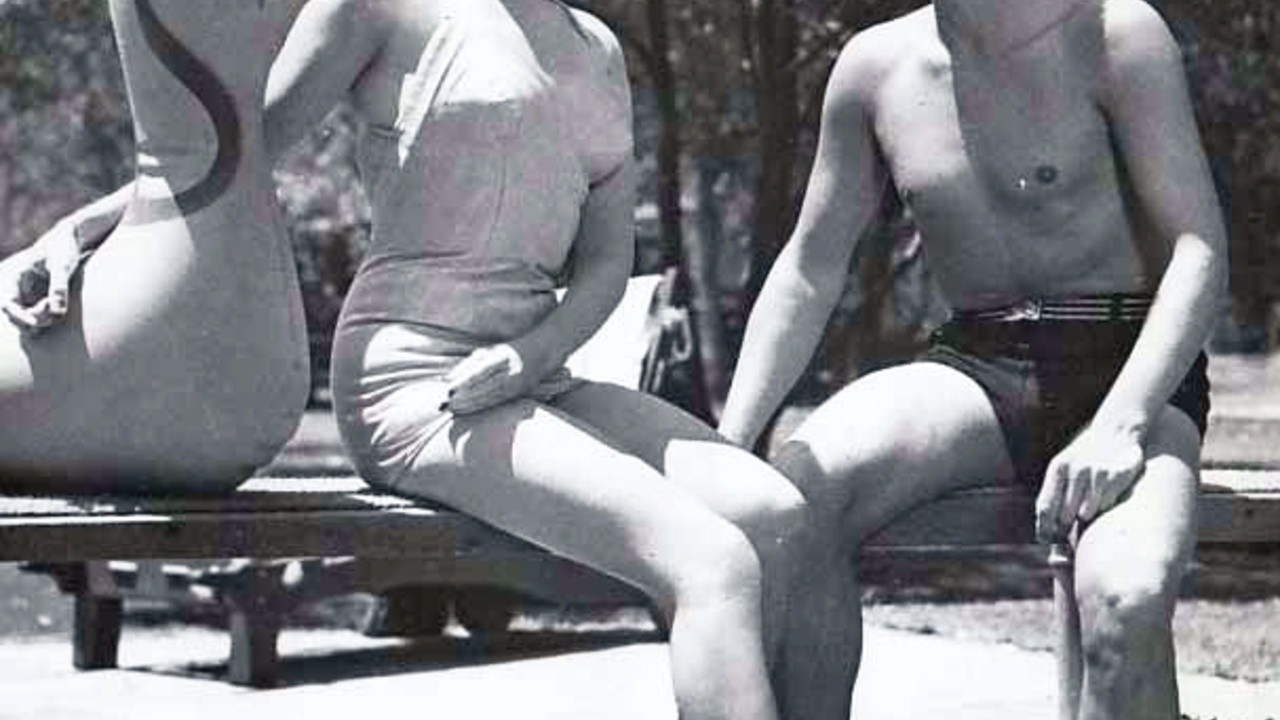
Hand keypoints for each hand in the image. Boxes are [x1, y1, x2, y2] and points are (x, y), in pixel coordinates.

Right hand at [1, 221, 81, 332]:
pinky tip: (55, 305)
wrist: (65, 242)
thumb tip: (56, 311)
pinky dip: (46, 318)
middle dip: (35, 317)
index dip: (18, 316)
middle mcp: (11, 287)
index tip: (34, 323)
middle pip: (15, 316)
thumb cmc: (62, 248)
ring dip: (42, 319)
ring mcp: (21, 296)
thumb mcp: (62, 264)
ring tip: (55, 301)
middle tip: (52, 304)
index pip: (6, 303)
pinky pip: (35, 318)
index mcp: (12, 275)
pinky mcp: (32, 301)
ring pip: (26, 319)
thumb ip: (59, 286)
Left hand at [444, 343, 539, 414]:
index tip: (447, 390)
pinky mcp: (519, 393)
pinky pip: (496, 402)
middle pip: (483, 386)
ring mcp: (516, 384)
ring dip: (469, 404)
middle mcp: (510, 371)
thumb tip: (447, 378)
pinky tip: (467, 410)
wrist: (544, 352)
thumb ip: (469, 363)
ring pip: (489, 397)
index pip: (480, 370)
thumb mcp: (491, 351)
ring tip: (452, 409)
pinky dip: (480, 406)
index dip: (464, 381)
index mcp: (502, 356)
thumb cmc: (511, 351)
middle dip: (463, 397)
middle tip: (444, 405)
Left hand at [1035, 425, 1145, 542]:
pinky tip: (1106, 499)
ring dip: (1085, 520)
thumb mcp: (1065, 468)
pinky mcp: (1115, 477)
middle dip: (1064, 530)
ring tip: (1089, 512)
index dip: (1044, 529)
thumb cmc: (1086, 457)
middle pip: (1063, 515)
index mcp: (1057, 469)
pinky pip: (1106, 507)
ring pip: (1085, 514)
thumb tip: (1045, 533)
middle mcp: (1074, 470)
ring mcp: (1095, 473)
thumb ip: (1055, 496)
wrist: (1117, 431)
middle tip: (1068, 536)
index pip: (1045, 507)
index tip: (1046, 540)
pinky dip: (1104, 510)